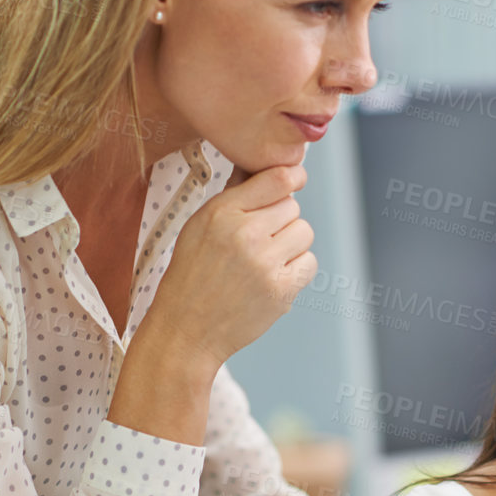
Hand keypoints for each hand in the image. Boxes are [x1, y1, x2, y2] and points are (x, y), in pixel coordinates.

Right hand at [139, 163, 316, 369]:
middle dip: (281, 220)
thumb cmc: (191, 275)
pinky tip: (273, 277)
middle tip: (259, 240)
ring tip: (266, 259)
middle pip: (293, 206)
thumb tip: (261, 167)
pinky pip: (309, 263)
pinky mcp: (281, 290)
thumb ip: (234, 195)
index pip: (277, 179)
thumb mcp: (199, 225)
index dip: (293, 177)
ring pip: (304, 232)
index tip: (296, 180)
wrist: (186, 328)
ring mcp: (265, 263)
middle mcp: (244, 233)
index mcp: (222, 212)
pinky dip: (296, 269)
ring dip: (291, 244)